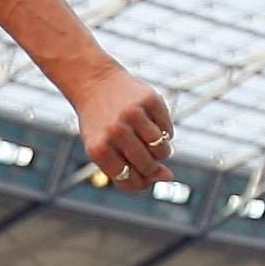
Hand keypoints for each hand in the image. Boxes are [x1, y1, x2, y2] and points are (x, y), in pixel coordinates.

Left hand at [66, 61, 173, 188]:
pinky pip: (168, 131)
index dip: (140, 182)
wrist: (95, 83)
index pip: (130, 180)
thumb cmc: (100, 124)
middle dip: (151, 168)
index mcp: (99, 149)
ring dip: (161, 152)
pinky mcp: (150, 100)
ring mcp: (134, 114)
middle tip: (147, 158)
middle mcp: (116, 131)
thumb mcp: (105, 150)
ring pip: (161, 150)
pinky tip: (153, 126)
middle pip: (147, 166)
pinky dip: (165, 134)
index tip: (140, 175)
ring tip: (151, 143)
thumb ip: (132, 169)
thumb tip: (169, 177)